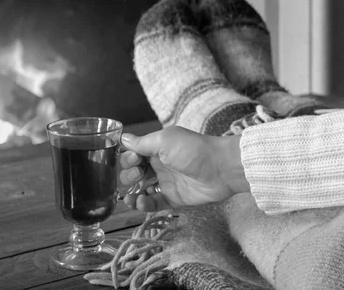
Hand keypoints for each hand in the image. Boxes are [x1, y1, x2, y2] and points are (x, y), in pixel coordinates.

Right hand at [119, 126, 248, 211]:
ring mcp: (167, 183)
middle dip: (128, 176)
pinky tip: (141, 202)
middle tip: (137, 176)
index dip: (127, 159)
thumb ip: (142, 143)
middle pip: (134, 174)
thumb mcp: (164, 140)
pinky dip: (144, 205)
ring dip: (131, 194)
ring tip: (130, 198)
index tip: (133, 160)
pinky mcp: (174, 199)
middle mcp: (160, 166)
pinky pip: (154, 204)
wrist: (220, 168)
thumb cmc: (193, 149)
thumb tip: (122, 138)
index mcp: (157, 149)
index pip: (133, 155)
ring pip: (142, 191)